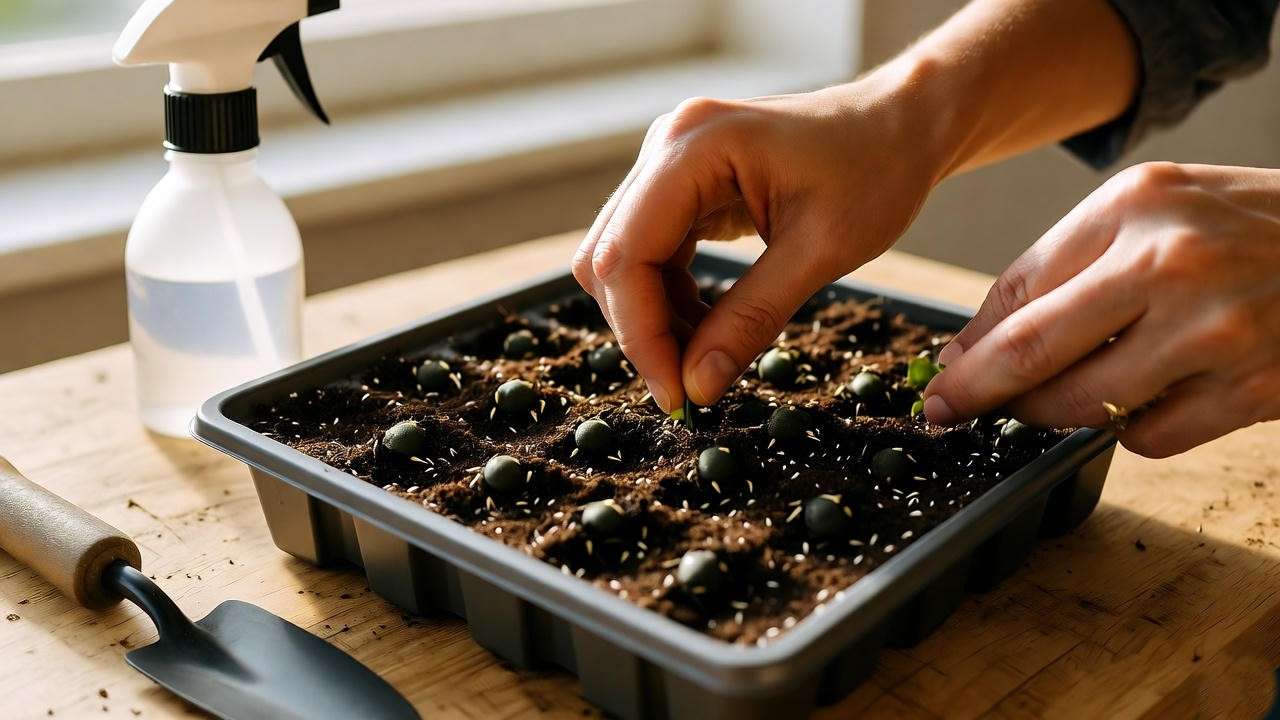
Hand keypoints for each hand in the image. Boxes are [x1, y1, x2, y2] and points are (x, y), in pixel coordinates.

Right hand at [571, 69, 943, 410]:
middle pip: (610, 258)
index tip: (676, 394)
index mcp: (695, 147)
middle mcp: (668, 146)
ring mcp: (670, 163)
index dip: (640, 333)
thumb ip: (752, 318)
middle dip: (642, 330)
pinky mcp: (682, 185)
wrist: (900, 125)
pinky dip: (671, 299)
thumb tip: (697, 387)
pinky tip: (709, 327)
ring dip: (654, 319)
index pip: (625, 254)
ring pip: (623, 260)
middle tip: (688, 388)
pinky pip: (651, 253)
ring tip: (705, 359)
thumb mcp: (821, 252)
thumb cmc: (877, 171)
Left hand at [924, 162, 1279, 456]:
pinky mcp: (1250, 390)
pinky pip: (1144, 437)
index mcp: (1136, 205)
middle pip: (1031, 354)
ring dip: (1054, 414)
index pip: (1016, 291)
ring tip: (1066, 394)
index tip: (941, 380)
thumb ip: (1065, 267)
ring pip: (1080, 406)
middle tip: (949, 412)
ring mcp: (1215, 331)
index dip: (967, 349)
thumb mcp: (1155, 211)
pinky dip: (1131, 427)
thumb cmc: (1248, 228)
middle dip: (978, 394)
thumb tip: (976, 347)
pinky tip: (1156, 392)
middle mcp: (1172, 262)